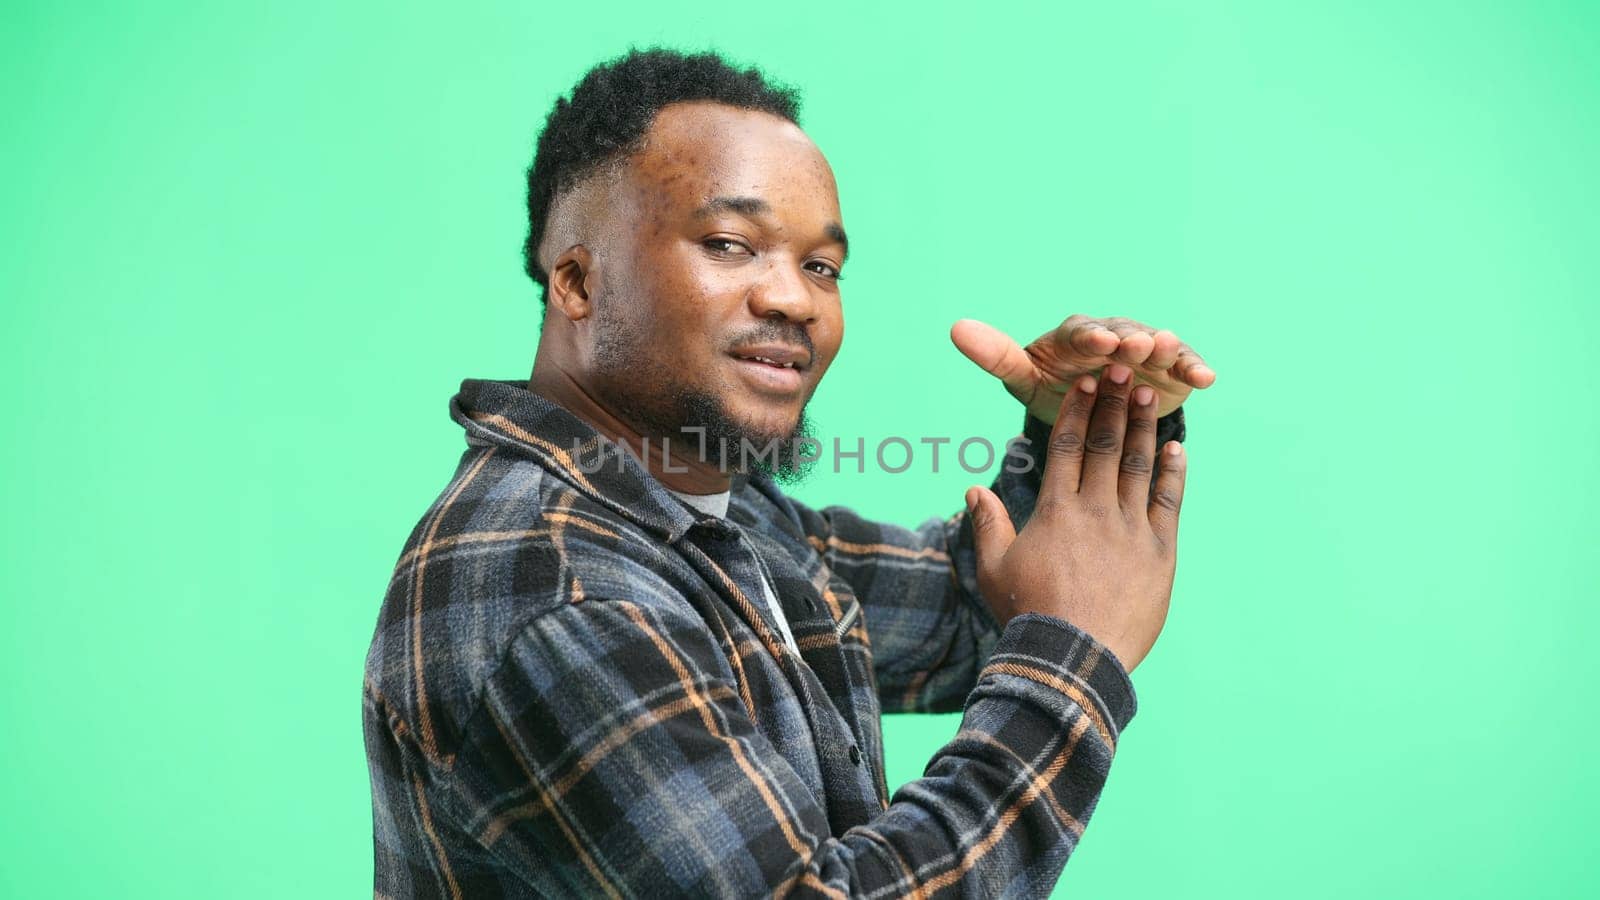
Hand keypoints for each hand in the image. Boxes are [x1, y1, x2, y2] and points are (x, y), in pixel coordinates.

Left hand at [951, 314, 1214, 421]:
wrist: (1093, 411)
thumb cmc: (1054, 390)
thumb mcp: (1024, 377)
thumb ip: (996, 356)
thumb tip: (955, 328)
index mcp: (1075, 337)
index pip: (1080, 332)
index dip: (1088, 336)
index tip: (1094, 341)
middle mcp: (1113, 335)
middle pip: (1122, 333)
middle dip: (1128, 339)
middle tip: (1136, 345)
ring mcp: (1146, 350)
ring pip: (1157, 345)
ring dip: (1165, 348)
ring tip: (1170, 350)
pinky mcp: (1171, 369)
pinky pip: (1184, 366)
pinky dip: (1194, 368)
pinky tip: (1207, 378)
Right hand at [965, 364, 1186, 671]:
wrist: (1072, 658)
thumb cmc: (1028, 615)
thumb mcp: (995, 569)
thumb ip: (987, 525)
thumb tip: (972, 490)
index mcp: (1056, 510)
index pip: (1066, 445)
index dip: (1075, 410)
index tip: (1084, 382)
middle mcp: (1095, 510)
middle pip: (1105, 444)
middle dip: (1112, 402)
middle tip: (1121, 368)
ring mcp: (1131, 529)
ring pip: (1139, 464)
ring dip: (1142, 425)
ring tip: (1147, 392)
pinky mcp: (1160, 552)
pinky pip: (1169, 502)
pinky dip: (1174, 472)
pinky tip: (1176, 447)